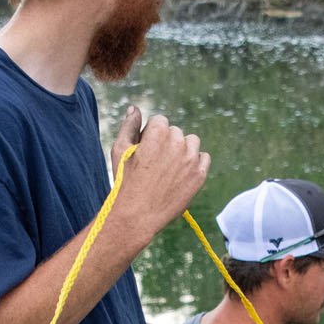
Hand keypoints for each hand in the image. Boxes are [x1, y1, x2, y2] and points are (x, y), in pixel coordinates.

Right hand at [112, 110, 209, 239]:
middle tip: (155, 164)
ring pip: (192, 142)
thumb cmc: (125, 181)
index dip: (151, 135)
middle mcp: (178, 142)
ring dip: (183, 150)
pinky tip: (181, 174)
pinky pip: (204, 158)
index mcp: (158, 132)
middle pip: (175, 132)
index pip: (160, 121)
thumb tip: (135, 108)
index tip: (145, 150)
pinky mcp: (199, 175)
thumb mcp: (120, 150)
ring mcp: (191, 159)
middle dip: (166, 143)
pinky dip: (195, 163)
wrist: (137, 215)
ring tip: (168, 168)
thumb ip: (129, 126)